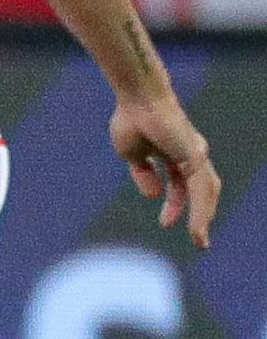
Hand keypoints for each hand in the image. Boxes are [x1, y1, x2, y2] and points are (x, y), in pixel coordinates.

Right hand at [111, 92, 218, 246]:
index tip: (165, 223)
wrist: (137, 98)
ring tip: (199, 240)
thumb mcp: (131, 154)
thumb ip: (143, 173)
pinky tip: (196, 227)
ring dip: (203, 218)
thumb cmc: (131, 118)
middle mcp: (190, 154)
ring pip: (206, 193)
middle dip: (200, 214)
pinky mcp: (195, 157)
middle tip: (198, 239)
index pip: (181, 185)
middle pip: (201, 191)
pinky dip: (200, 210)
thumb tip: (153, 195)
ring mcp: (195, 155)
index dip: (174, 204)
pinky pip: (201, 190)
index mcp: (174, 153)